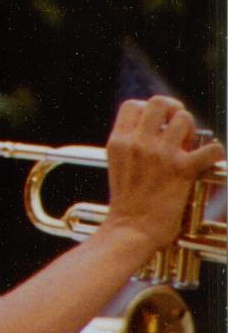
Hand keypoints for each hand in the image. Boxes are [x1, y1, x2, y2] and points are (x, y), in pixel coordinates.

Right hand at [100, 96, 223, 252]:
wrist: (131, 229)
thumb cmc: (127, 202)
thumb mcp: (118, 165)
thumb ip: (131, 144)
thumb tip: (157, 129)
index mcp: (118, 141)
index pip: (133, 105)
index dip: (149, 108)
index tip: (158, 121)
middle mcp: (138, 143)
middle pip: (160, 103)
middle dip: (173, 111)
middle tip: (178, 128)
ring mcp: (160, 155)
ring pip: (185, 119)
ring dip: (192, 131)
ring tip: (189, 147)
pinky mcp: (182, 170)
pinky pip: (211, 148)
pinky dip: (214, 153)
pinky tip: (208, 160)